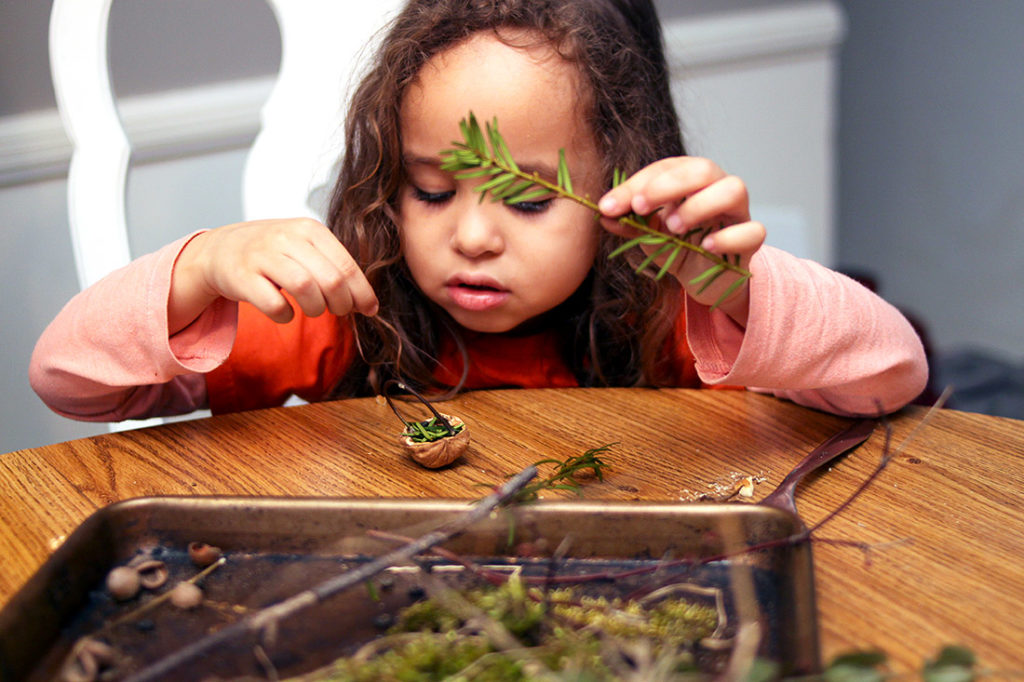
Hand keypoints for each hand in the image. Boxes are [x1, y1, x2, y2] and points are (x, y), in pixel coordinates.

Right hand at [169, 218, 377, 332]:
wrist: (221, 250)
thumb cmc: (273, 253)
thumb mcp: (306, 247)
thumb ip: (335, 267)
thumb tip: (368, 302)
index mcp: (309, 229)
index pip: (347, 266)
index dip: (362, 293)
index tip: (369, 310)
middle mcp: (286, 238)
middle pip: (330, 280)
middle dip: (342, 303)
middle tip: (338, 311)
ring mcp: (262, 256)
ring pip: (305, 288)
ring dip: (315, 308)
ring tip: (313, 309)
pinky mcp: (241, 277)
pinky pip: (274, 304)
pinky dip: (286, 316)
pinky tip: (286, 313)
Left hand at [597, 157, 764, 324]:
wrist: (705, 280)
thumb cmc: (678, 248)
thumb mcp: (649, 236)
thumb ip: (630, 223)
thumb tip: (603, 214)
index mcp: (690, 179)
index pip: (666, 168)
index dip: (636, 184)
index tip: (608, 206)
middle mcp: (717, 187)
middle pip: (703, 169)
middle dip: (668, 185)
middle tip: (640, 207)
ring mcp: (738, 212)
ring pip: (734, 189)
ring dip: (699, 205)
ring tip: (674, 228)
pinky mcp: (751, 240)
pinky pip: (753, 230)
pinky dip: (728, 237)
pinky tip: (706, 247)